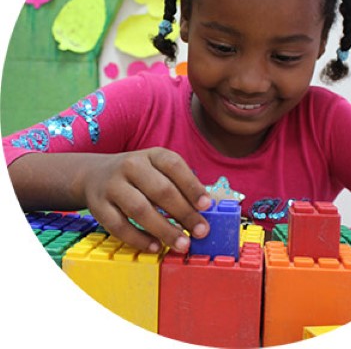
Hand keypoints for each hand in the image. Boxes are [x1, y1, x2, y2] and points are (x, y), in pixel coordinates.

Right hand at [78, 148, 211, 253]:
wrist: (94, 174)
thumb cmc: (138, 175)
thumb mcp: (157, 169)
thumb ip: (178, 185)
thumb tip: (201, 211)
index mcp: (151, 155)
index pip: (174, 166)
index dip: (191, 186)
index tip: (206, 205)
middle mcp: (131, 166)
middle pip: (160, 190)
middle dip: (184, 213)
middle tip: (201, 231)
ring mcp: (113, 185)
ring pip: (140, 209)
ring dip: (164, 230)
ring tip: (183, 243)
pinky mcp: (99, 206)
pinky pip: (119, 226)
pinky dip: (139, 239)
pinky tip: (156, 247)